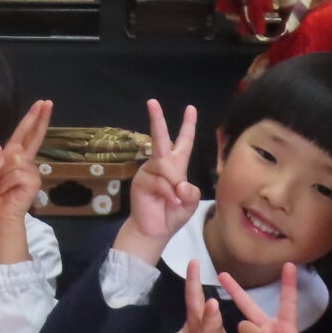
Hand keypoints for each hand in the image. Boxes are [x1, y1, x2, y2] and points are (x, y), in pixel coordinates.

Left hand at [0, 99, 51, 229]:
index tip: (42, 104)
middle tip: (47, 102)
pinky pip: (17, 173)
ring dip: (3, 175)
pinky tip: (7, 191)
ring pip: (15, 161)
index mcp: (12, 156)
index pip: (24, 134)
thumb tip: (0, 148)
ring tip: (1, 187)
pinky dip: (7, 182)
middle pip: (33, 137)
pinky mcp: (33, 182)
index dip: (33, 119)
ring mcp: (30, 172)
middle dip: (39, 119)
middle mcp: (24, 161)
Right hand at [113, 100, 201, 261]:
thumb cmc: (172, 215)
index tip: (190, 108)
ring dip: (173, 182)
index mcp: (175, 166)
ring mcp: (149, 172)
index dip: (187, 126)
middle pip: (160, 138)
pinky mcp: (141, 181)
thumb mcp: (189, 203)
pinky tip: (170, 201)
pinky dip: (167, 192)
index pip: (182, 142)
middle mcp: (161, 165)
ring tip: (175, 198)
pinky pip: (158, 180)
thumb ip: (190, 192)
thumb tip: (180, 184)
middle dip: (157, 119)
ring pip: (165, 165)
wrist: (154, 231)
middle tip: (152, 101)